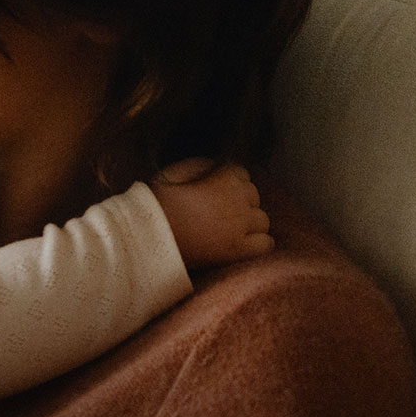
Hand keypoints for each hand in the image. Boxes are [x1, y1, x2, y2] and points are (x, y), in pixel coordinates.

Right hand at [149, 159, 272, 270]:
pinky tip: (243, 244)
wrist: (149, 236)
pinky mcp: (237, 250)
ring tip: (230, 229)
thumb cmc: (158, 203)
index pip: (241, 174)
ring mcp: (240, 226)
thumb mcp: (177, 173)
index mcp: (224, 177)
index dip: (229, 182)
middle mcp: (238, 200)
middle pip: (254, 196)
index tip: (217, 192)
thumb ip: (201, 166)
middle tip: (220, 212)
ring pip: (262, 220)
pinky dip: (258, 243)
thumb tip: (216, 166)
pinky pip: (265, 244)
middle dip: (241, 201)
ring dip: (250, 222)